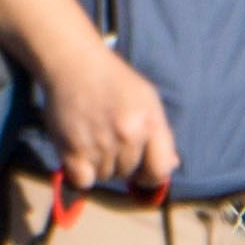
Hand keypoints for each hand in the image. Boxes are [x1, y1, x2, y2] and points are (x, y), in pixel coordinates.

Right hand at [34, 37, 178, 200]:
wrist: (74, 63)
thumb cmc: (113, 81)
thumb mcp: (147, 98)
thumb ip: (160, 134)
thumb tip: (171, 166)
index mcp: (149, 121)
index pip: (160, 170)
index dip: (152, 175)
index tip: (143, 170)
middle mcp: (127, 134)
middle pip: (129, 173)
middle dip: (122, 163)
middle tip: (109, 138)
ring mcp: (100, 143)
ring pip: (106, 176)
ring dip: (100, 165)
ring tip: (94, 138)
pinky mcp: (72, 149)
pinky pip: (83, 181)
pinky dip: (81, 173)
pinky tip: (80, 153)